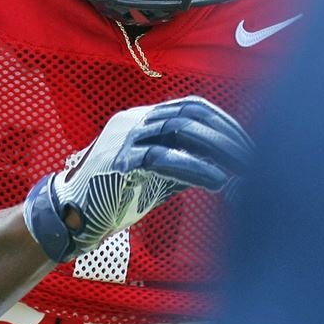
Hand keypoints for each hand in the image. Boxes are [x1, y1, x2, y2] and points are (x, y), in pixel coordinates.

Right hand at [23, 95, 252, 262]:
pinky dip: (194, 167)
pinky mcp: (118, 161)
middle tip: (253, 159)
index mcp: (143, 118)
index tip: (249, 144)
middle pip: (190, 114)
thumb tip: (230, 166)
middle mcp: (134, 120)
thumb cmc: (115, 197)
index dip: (224, 122)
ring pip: (179, 130)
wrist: (70, 218)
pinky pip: (162, 157)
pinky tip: (217, 181)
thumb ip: (187, 164)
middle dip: (226, 136)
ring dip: (216, 151)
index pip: (192, 106)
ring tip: (240, 172)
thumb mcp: (158, 175)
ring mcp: (124, 137)